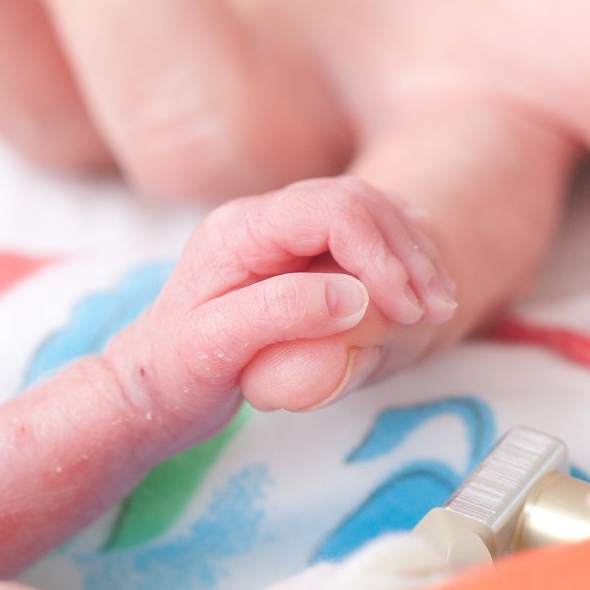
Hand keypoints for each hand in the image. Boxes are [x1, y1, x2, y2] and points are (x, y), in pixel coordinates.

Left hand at [111, 176, 454, 429]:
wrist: (151, 387)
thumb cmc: (174, 373)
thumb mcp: (213, 350)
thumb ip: (278, 316)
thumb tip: (353, 297)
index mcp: (240, 231)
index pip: (332, 211)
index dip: (381, 254)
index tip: (408, 309)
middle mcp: (264, 219)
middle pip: (359, 203)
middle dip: (407, 253)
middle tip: (438, 310)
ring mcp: (285, 234)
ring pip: (369, 215)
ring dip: (411, 256)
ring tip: (438, 307)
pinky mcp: (302, 256)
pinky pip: (365, 239)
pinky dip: (400, 262)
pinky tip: (418, 294)